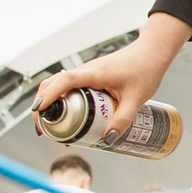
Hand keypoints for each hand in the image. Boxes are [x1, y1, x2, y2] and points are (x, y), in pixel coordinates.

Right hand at [34, 13, 191, 143]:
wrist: (152, 52)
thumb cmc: (146, 70)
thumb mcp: (137, 99)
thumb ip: (123, 120)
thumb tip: (107, 139)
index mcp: (95, 73)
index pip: (64, 81)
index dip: (49, 95)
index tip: (39, 110)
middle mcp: (87, 70)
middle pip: (53, 82)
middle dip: (42, 102)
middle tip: (41, 126)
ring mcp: (87, 71)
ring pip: (59, 82)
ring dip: (50, 99)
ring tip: (51, 122)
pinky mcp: (91, 74)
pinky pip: (69, 84)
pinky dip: (61, 96)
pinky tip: (68, 112)